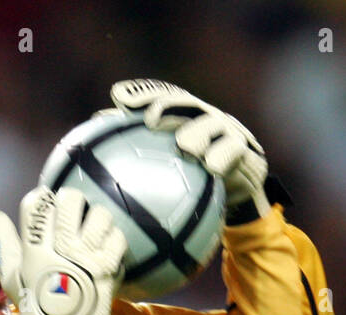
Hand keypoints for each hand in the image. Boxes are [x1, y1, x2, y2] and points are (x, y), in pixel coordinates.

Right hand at [0, 186, 125, 314]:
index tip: (47, 204)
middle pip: (71, 200)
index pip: (37, 204)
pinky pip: (117, 237)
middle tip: (74, 213)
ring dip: (97, 219)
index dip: (42, 198)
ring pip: (99, 214)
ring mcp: (88, 256)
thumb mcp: (11, 276)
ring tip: (94, 229)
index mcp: (36, 247)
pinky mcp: (108, 266)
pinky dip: (114, 239)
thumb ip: (3, 244)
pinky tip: (106, 247)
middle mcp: (62, 247)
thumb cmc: (36, 304)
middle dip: (73, 201)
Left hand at [110, 78, 269, 222]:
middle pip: (184, 104)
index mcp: (183, 115)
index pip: (160, 98)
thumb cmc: (197, 176)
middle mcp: (203, 116)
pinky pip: (232, 149)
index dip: (141, 93)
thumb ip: (141, 148)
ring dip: (197, 133)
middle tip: (151, 119)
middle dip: (168, 106)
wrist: (238, 190)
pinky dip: (222, 155)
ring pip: (211, 124)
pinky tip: (211, 167)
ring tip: (185, 145)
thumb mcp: (170, 164)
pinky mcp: (243, 148)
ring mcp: (224, 130)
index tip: (119, 97)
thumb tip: (101, 130)